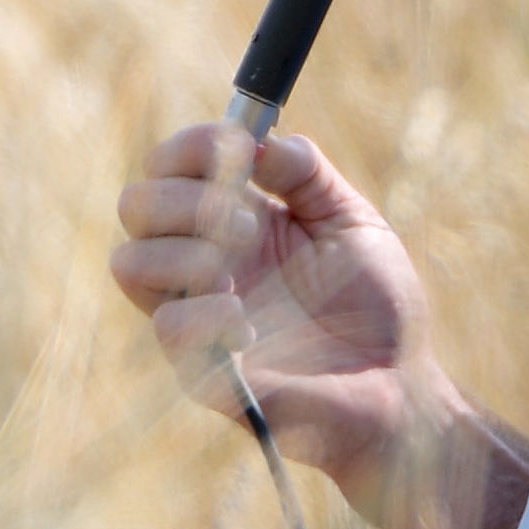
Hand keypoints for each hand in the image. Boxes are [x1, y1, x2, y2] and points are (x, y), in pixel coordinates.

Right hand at [106, 123, 438, 496]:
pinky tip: (247, 324)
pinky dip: (205, 313)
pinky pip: (166, 326)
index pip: (172, 168)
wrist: (399, 386)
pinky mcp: (201, 368)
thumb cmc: (378, 306)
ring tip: (237, 264)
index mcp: (232, 218)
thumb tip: (261, 142)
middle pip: (135, 205)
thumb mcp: (352, 221)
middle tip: (244, 218)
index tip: (237, 146)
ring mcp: (197, 314)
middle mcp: (204, 261)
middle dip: (181, 195)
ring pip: (129, 262)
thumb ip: (308, 174)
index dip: (190, 145)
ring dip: (182, 250)